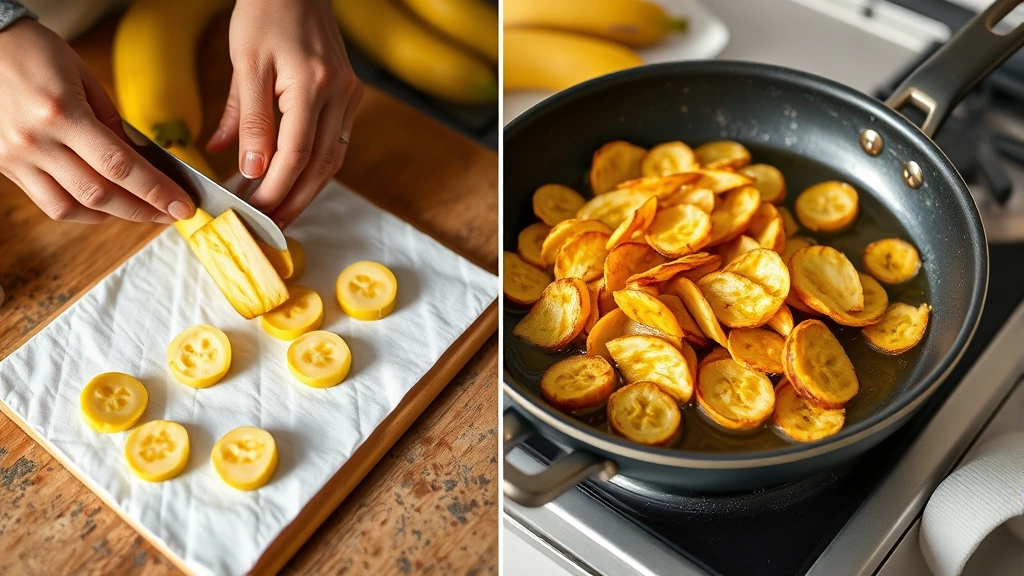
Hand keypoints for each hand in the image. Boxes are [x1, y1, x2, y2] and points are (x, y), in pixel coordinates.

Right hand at [0, 19, 194, 223]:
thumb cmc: (37, 54)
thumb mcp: (85, 80)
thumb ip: (113, 125)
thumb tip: (143, 163)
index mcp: (61, 112)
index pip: (120, 165)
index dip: (156, 191)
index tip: (182, 206)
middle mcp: (36, 141)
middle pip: (100, 194)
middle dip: (143, 209)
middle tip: (171, 213)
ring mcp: (16, 158)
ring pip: (72, 207)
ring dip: (114, 215)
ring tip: (142, 211)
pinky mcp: (5, 166)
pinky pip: (50, 203)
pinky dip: (82, 210)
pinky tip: (105, 206)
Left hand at [208, 0, 362, 228]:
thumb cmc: (264, 14)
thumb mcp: (245, 64)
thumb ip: (248, 118)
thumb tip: (249, 168)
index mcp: (312, 84)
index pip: (296, 153)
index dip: (276, 188)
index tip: (254, 210)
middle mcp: (340, 93)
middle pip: (321, 166)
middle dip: (294, 200)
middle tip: (269, 225)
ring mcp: (350, 96)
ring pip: (332, 159)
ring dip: (307, 190)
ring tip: (279, 211)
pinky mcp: (349, 96)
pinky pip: (335, 143)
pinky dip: (314, 167)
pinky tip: (292, 180)